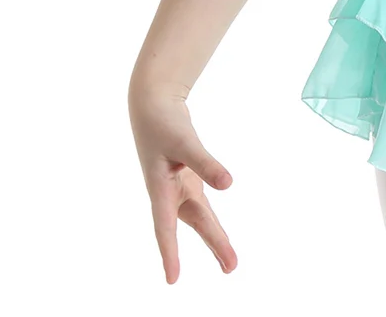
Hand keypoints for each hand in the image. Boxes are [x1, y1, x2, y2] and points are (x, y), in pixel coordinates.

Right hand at [128, 85, 236, 283]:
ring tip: (229, 260)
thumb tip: (229, 185)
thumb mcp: (185, 141)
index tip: (172, 281)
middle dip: (214, 244)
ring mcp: (179, 185)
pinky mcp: (186, 176)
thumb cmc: (164, 123)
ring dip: (214, 235)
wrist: (153, 104)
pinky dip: (209, 218)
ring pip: (200, 215)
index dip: (170, 253)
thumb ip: (206, 163)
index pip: (165, 227)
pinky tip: (218, 230)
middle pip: (196, 222)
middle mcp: (170, 192)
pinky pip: (201, 202)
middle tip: (232, 268)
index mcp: (161, 189)